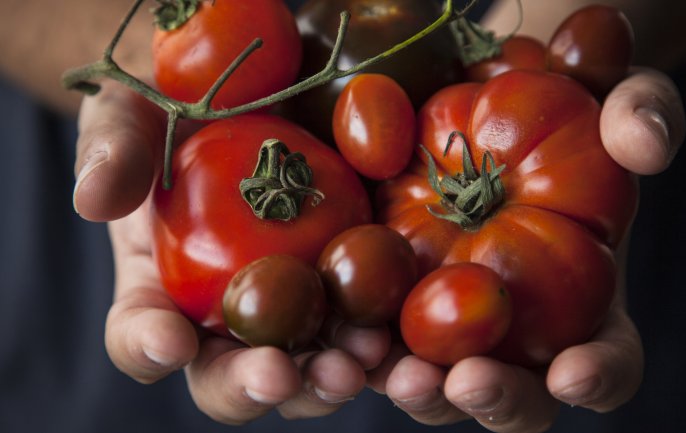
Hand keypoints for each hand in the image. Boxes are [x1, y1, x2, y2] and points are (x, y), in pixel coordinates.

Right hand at [72, 81, 390, 424]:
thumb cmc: (175, 109)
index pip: (141, 335)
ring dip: (328, 377)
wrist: (250, 90)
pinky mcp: (350, 285)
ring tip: (356, 362)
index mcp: (161, 290)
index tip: (168, 339)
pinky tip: (405, 341)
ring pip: (306, 367)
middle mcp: (227, 315)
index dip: (147, 345)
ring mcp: (293, 306)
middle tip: (279, 374)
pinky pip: (367, 326)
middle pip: (230, 375)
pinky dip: (387, 344)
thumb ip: (115, 152)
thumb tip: (94, 198)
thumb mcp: (134, 116)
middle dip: (253, 383)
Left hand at [368, 68, 684, 432]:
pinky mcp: (392, 305)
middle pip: (518, 398)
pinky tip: (341, 331)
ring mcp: (453, 327)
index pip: (609, 361)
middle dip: (496, 398)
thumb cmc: (561, 112)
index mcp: (587, 306)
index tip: (574, 371)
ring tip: (395, 371)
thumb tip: (645, 141)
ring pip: (440, 386)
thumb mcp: (611, 97)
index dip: (599, 376)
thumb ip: (640, 113)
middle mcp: (520, 333)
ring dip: (419, 388)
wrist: (483, 103)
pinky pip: (375, 342)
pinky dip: (359, 346)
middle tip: (464, 382)